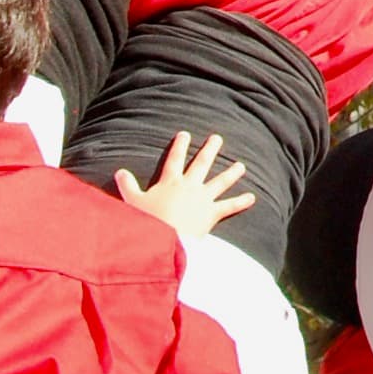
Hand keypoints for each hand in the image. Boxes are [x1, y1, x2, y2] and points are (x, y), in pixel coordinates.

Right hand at [120, 129, 253, 237]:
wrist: (163, 239)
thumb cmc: (147, 221)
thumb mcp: (133, 202)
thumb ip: (127, 186)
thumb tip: (119, 171)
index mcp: (170, 182)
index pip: (175, 159)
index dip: (180, 146)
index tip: (185, 134)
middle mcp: (189, 186)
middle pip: (202, 163)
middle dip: (210, 150)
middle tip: (218, 138)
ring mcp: (203, 198)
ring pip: (220, 182)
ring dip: (231, 173)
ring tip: (241, 166)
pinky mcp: (212, 213)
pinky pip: (229, 206)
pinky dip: (241, 202)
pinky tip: (252, 197)